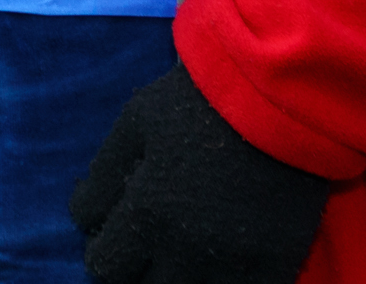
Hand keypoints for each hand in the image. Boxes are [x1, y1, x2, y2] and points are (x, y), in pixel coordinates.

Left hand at [69, 66, 332, 283]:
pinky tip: (218, 258)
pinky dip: (220, 280)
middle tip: (143, 241)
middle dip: (135, 268)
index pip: (103, 263)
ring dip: (175, 276)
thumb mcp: (134, 125)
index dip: (101, 248)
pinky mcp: (276, 267)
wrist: (281, 100)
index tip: (112, 231)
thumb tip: (84, 215)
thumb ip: (103, 176)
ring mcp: (235, 264)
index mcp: (147, 213)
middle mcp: (187, 250)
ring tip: (178, 250)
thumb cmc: (198, 104)